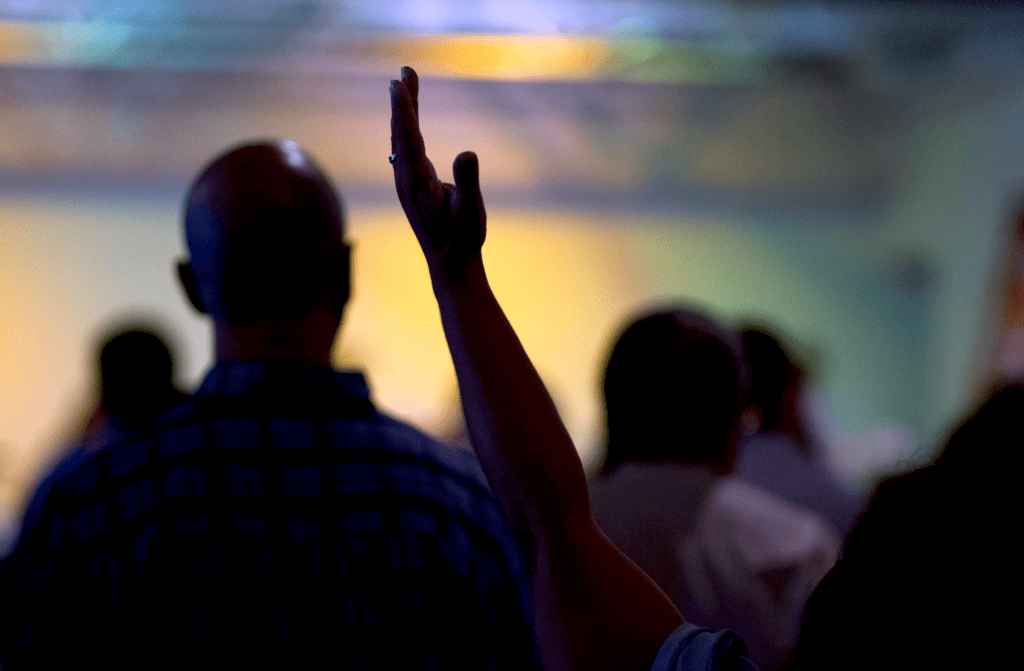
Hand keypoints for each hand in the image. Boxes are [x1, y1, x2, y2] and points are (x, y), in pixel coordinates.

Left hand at [390, 66, 485, 272]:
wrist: (450, 263)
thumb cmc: (463, 237)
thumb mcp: (470, 210)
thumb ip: (468, 181)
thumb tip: (467, 153)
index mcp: (417, 181)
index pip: (408, 137)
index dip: (403, 109)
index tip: (398, 84)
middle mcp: (406, 179)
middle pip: (400, 132)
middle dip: (401, 101)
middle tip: (403, 72)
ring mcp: (407, 182)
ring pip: (400, 139)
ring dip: (402, 111)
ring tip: (405, 85)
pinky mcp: (412, 185)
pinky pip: (406, 149)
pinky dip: (406, 128)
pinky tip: (408, 120)